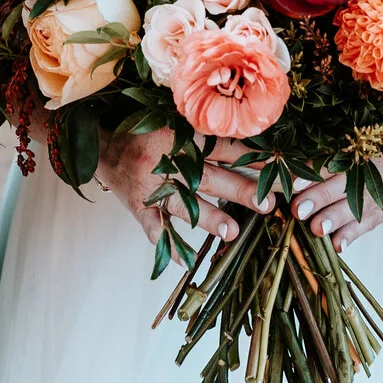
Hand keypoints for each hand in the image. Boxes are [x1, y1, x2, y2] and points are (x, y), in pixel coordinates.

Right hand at [97, 127, 267, 244]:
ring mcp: (153, 185)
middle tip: (267, 204)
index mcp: (184, 135)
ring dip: (209, 218)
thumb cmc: (145, 130)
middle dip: (240, 190)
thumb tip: (257, 147)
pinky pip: (153, 225)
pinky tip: (184, 260)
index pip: (226, 148)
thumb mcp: (177, 122)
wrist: (99, 140)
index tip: (282, 170)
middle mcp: (170, 159)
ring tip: (233, 232)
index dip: (254, 160)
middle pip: (211, 176)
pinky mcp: (138, 205)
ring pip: (185, 203)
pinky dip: (167, 242)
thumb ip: (208, 134)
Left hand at [289, 121, 382, 249]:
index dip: (321, 171)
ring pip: (365, 205)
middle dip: (325, 198)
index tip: (297, 183)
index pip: (349, 159)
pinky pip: (375, 220)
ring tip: (317, 229)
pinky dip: (354, 232)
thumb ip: (336, 144)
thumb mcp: (365, 128)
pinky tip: (338, 244)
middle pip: (356, 183)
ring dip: (338, 219)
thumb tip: (297, 163)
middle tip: (301, 209)